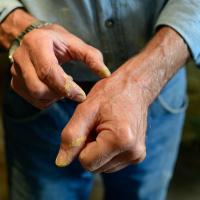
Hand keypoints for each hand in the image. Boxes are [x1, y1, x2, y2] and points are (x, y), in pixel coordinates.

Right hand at [10, 23, 109, 108]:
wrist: (35, 39)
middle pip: (39, 88)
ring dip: (54, 97)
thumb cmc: (57, 41)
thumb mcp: (75, 44)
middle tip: (72, 88)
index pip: (49, 71)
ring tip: (63, 86)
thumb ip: (92, 57)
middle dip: (59, 93)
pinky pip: (34, 100)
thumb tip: (105, 74)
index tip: (81, 96)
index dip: (67, 87)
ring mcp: (16, 72)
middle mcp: (22, 58)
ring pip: (36, 96)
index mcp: (37, 44)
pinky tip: (54, 89)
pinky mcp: (16, 83)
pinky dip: (48, 99)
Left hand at [55, 26, 188, 172]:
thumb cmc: (110, 94)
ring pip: (102, 166)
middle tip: (97, 125)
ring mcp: (137, 155)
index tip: (89, 126)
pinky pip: (111, 163)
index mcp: (121, 140)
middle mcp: (133, 152)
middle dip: (89, 148)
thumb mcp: (86, 110)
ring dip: (97, 150)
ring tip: (105, 128)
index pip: (86, 162)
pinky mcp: (138, 155)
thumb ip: (71, 137)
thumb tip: (61, 162)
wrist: (134, 87)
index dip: (81, 145)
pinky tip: (111, 133)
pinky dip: (106, 151)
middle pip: (95, 166)